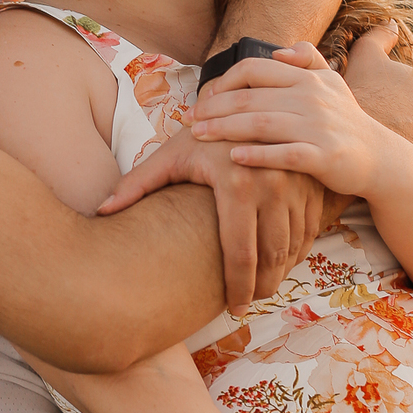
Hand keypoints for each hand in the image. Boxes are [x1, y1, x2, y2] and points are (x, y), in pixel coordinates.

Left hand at [98, 128, 322, 314]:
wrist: (244, 101)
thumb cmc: (201, 133)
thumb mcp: (169, 156)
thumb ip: (136, 185)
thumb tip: (101, 212)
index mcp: (236, 184)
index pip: (239, 255)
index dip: (237, 289)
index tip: (232, 310)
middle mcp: (272, 183)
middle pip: (271, 257)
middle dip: (262, 288)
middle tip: (249, 304)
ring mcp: (297, 182)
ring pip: (294, 245)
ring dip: (282, 272)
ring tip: (265, 289)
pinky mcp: (311, 180)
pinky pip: (310, 227)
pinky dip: (299, 249)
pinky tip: (284, 262)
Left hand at [187, 43, 395, 198]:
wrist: (380, 158)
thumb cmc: (345, 121)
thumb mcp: (331, 83)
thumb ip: (307, 60)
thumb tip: (280, 51)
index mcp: (306, 78)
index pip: (254, 69)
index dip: (223, 81)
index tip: (204, 98)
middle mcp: (311, 97)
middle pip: (250, 97)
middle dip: (214, 107)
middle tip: (189, 119)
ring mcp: (318, 127)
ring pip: (261, 123)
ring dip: (224, 129)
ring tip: (198, 136)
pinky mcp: (324, 156)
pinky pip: (284, 154)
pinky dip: (257, 155)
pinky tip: (233, 158)